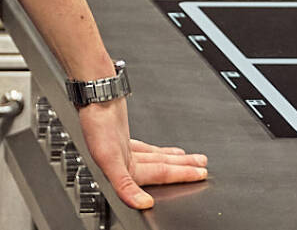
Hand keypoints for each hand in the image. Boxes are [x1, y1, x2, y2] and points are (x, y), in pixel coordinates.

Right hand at [77, 98, 208, 208]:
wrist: (93, 93)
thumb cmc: (95, 123)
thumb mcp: (108, 157)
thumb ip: (124, 184)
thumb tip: (143, 204)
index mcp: (122, 170)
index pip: (159, 175)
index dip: (180, 177)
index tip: (198, 177)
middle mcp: (124, 162)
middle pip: (161, 168)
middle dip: (183, 169)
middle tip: (202, 169)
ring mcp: (124, 149)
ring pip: (156, 157)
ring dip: (175, 160)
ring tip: (192, 160)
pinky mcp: (123, 135)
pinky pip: (147, 148)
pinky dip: (159, 150)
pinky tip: (167, 150)